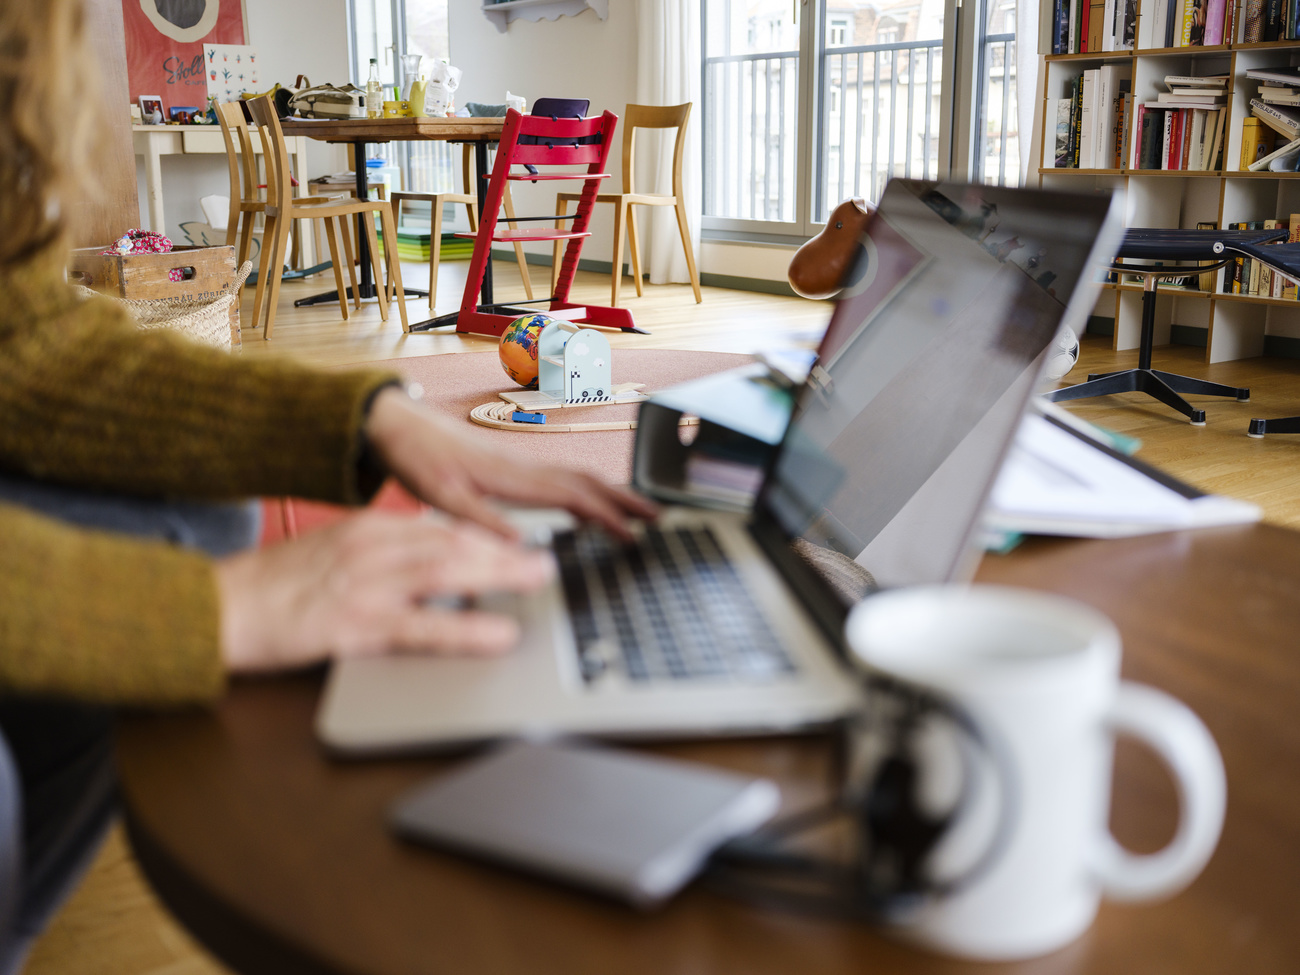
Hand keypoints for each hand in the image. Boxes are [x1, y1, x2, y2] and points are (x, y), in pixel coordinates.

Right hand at [214, 510, 553, 673]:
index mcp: (368, 531)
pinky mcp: (352, 625)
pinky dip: (466, 629)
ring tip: (539, 584)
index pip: (441, 528)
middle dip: (506, 552)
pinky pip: (422, 627)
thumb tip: (432, 567)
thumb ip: (381, 558)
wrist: (212, 608)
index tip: (523, 542)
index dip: (488, 536)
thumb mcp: (332, 558)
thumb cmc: (272, 590)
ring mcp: (363, 585)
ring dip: (500, 576)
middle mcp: (371, 548)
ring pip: (447, 573)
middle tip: (549, 561)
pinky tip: (499, 635)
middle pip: (454, 544)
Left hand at [364, 386, 657, 539]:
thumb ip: (480, 522)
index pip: (575, 497)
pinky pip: (563, 479)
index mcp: (514, 478)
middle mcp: (525, 468)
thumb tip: (520, 546)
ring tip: (640, 511)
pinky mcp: (514, 467)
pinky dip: (588, 492)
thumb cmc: (418, 459)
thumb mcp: (442, 498)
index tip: (633, 537)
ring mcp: (522, 465)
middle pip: (589, 483)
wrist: (399, 426)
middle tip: (661, 519)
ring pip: (579, 478)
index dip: (608, 517)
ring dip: (613, 494)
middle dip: (627, 500)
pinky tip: (590, 507)